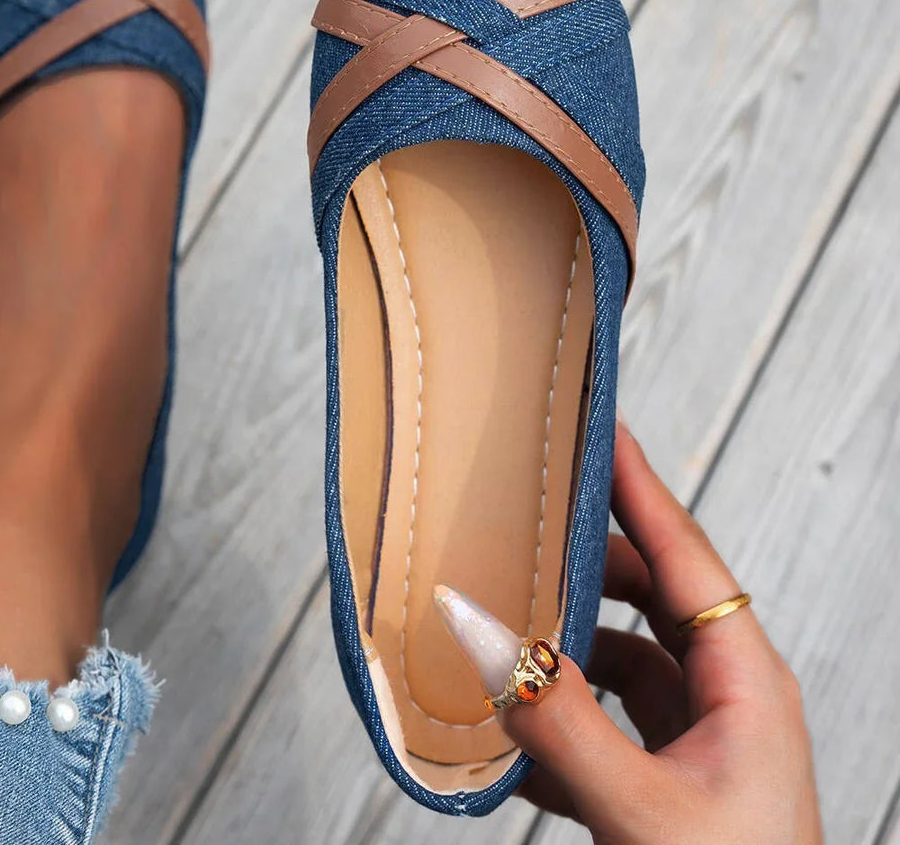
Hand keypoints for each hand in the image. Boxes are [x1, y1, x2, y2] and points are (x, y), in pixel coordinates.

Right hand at [503, 423, 822, 842]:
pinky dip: (556, 717)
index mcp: (743, 680)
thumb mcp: (642, 813)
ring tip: (502, 637)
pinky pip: (602, 719)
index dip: (638, 484)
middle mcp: (724, 694)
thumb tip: (487, 648)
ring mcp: (696, 736)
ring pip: (618, 658)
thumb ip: (559, 728)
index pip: (683, 551)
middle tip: (522, 529)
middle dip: (581, 565)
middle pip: (646, 593)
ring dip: (560, 650)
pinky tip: (512, 736)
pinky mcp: (666, 775)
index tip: (600, 425)